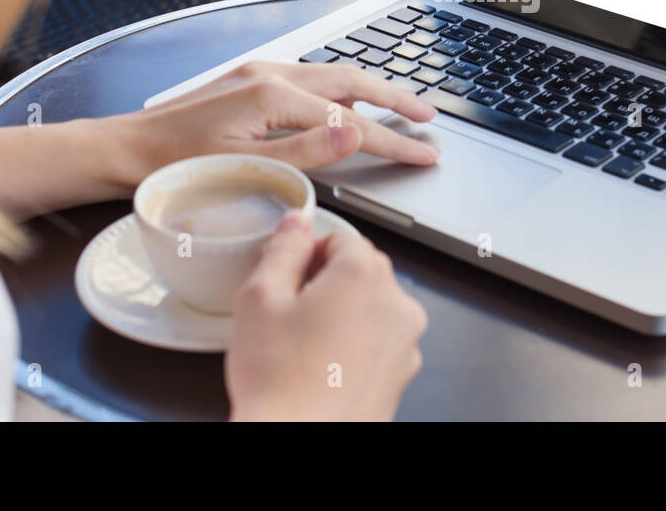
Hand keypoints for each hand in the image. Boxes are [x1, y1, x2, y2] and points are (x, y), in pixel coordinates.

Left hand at [117, 61, 439, 185]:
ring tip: (399, 109)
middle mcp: (270, 74)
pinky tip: (344, 107)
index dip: (393, 140)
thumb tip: (356, 130)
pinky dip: (338, 93)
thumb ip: (307, 151)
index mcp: (273, 94)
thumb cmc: (175, 165)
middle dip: (395, 97)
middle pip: (351, 80)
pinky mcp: (249, 81)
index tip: (425, 153)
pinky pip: (308, 81)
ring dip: (369, 91)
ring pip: (331, 76)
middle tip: (428, 117)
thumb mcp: (246, 167)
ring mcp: (258, 73)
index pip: (351, 121)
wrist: (124, 149)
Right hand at [226, 211, 426, 420]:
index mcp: (365, 274)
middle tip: (288, 316)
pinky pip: (378, 344)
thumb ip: (283, 248)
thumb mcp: (260, 298)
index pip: (340, 238)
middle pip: (360, 271)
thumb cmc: (278, 382)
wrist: (298, 442)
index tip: (286, 281)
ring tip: (303, 348)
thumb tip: (297, 223)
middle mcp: (397, 303)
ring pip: (370, 309)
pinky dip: (355, 348)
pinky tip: (321, 370)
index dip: (307, 256)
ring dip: (342, 316)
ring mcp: (405, 343)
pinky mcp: (402, 376)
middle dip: (325, 284)